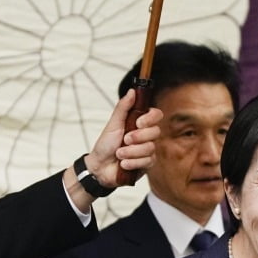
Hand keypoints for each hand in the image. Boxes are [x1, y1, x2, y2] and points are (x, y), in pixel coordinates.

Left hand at [65, 90, 162, 210]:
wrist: (100, 167)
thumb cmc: (106, 145)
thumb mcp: (113, 124)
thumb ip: (123, 108)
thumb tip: (132, 91)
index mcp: (139, 123)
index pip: (157, 115)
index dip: (150, 118)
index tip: (138, 122)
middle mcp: (146, 136)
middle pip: (156, 132)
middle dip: (138, 137)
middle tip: (124, 140)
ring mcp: (148, 150)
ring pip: (150, 148)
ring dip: (131, 152)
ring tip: (119, 154)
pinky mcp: (147, 164)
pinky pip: (147, 161)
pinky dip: (132, 162)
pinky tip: (124, 164)